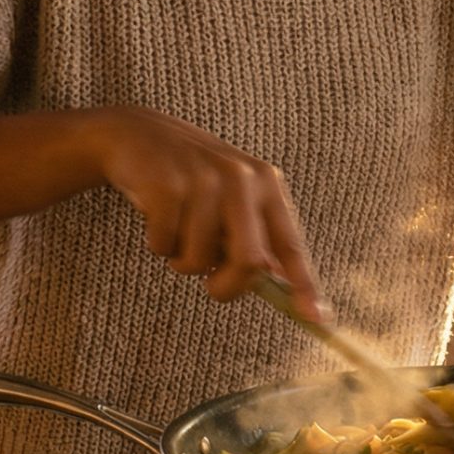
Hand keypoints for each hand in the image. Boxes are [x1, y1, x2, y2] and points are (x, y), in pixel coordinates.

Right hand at [82, 107, 325, 322]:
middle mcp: (242, 178)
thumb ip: (254, 236)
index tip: (317, 320)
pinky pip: (164, 245)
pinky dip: (157, 243)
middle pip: (249, 262)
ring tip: (176, 229)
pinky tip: (155, 216)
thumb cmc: (189, 178)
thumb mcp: (231, 198)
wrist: (135, 134)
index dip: (304, 285)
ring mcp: (204, 179)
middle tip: (210, 286)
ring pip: (199, 259)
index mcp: (266, 183)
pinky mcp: (167, 185)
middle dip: (227, 287)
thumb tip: (276, 282)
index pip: (290, 244)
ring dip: (182, 260)